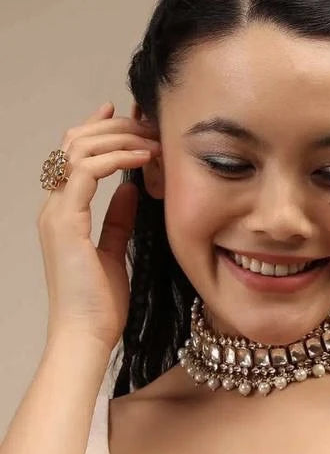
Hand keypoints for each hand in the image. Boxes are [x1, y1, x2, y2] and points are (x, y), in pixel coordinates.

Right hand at [38, 100, 161, 349]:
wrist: (86, 337)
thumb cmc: (99, 307)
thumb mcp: (113, 254)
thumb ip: (118, 220)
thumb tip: (131, 190)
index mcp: (63, 214)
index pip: (74, 158)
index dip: (97, 132)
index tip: (124, 117)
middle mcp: (54, 208)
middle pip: (73, 145)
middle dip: (111, 128)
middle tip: (144, 122)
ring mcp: (57, 213)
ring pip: (78, 150)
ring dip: (117, 138)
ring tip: (150, 139)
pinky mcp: (66, 222)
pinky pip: (89, 172)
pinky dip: (117, 159)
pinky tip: (143, 159)